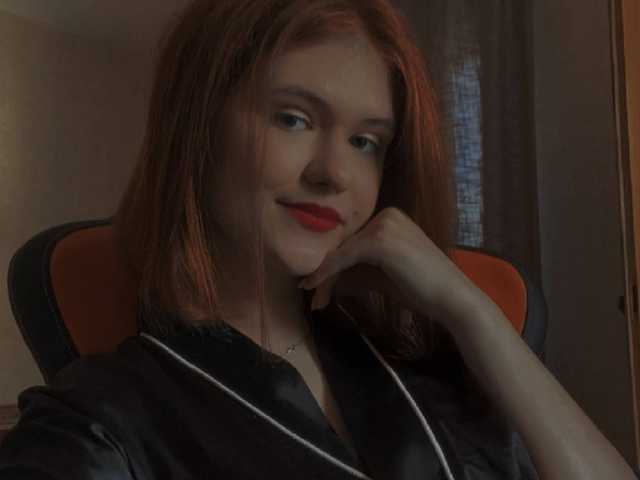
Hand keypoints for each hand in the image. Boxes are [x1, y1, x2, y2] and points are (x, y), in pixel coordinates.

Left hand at [298, 207, 494, 331]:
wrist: (452, 298)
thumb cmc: (421, 289)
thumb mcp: (380, 276)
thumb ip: (355, 272)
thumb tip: (325, 279)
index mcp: (389, 218)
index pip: (352, 241)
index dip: (332, 265)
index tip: (316, 286)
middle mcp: (386, 214)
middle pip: (345, 246)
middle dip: (326, 273)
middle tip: (313, 296)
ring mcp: (383, 224)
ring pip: (341, 253)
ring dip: (324, 277)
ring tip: (314, 300)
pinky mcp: (379, 239)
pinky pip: (343, 258)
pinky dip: (327, 273)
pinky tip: (314, 288)